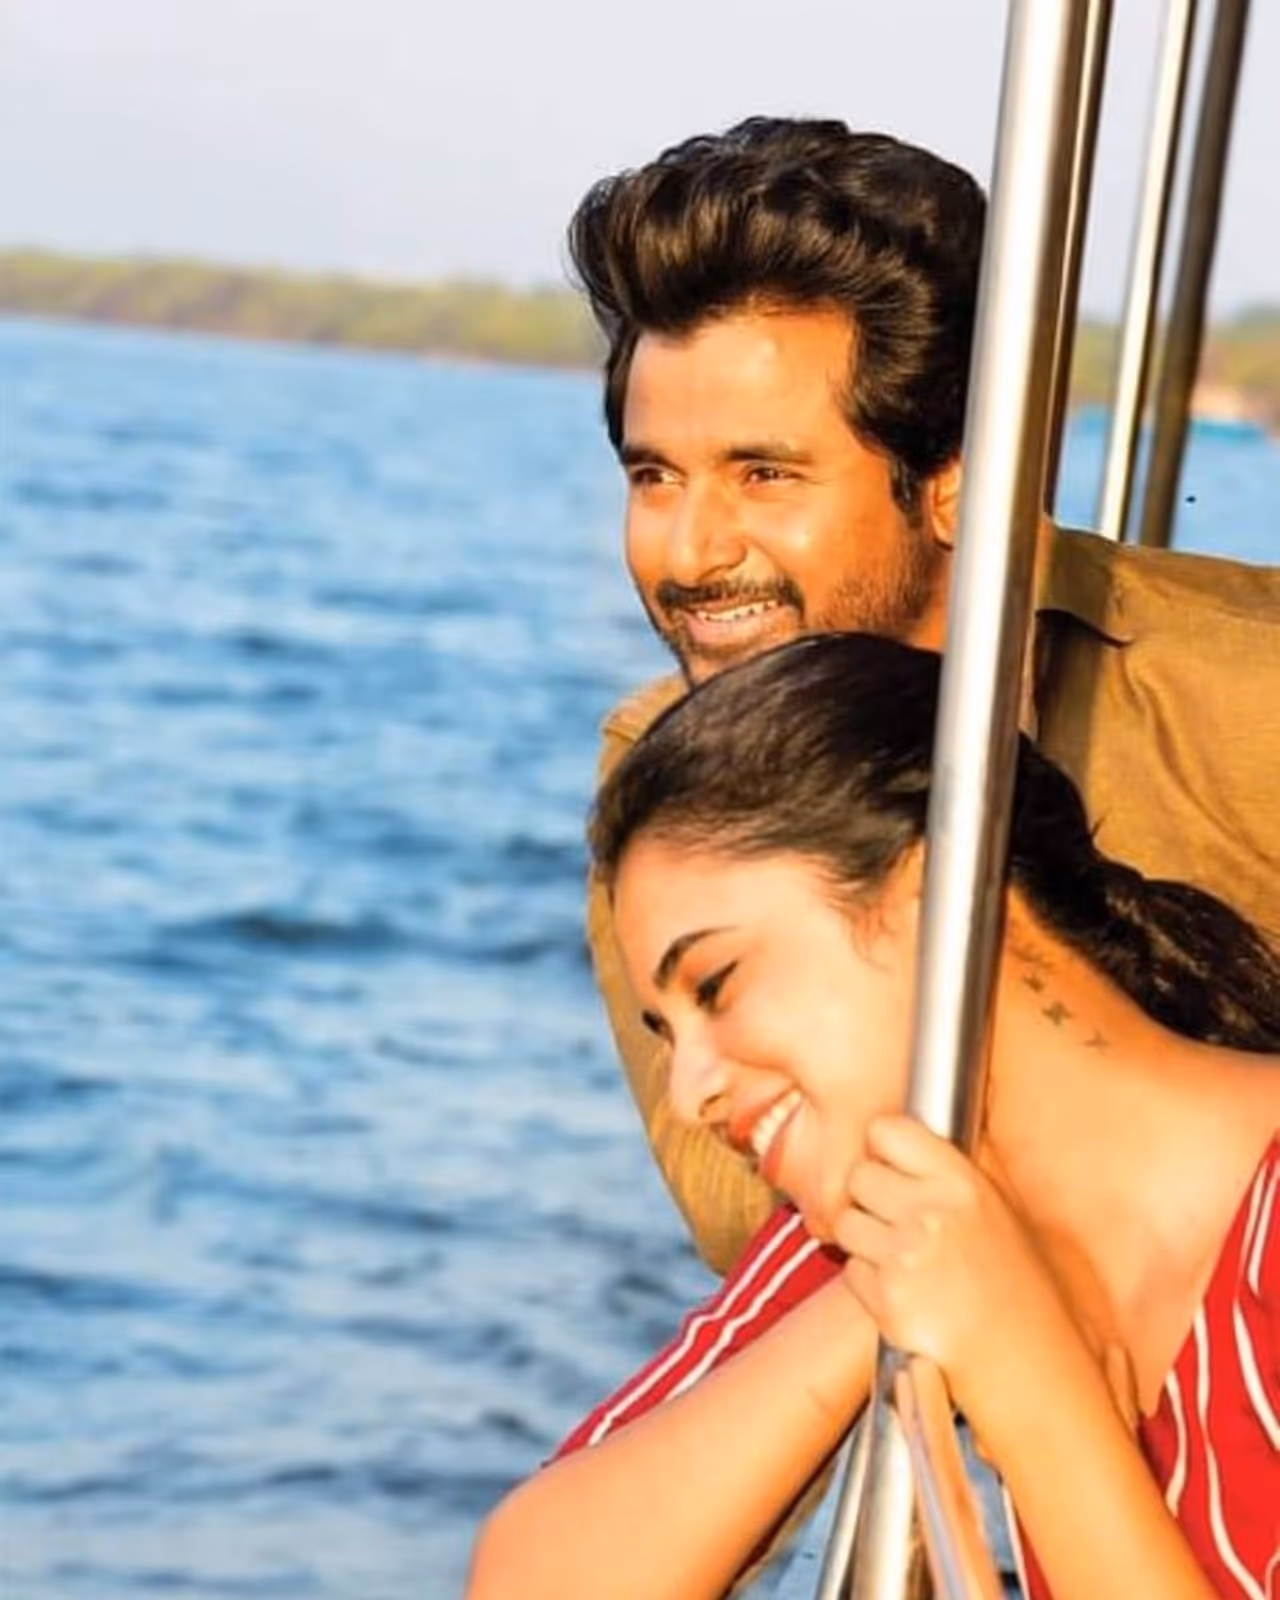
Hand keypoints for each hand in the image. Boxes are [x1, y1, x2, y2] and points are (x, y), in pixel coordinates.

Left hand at [833, 1114, 1079, 1424]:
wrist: (1024, 1360)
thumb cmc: (1014, 1287)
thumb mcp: (996, 1213)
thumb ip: (947, 1179)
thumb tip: (894, 1143)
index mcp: (962, 1183)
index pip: (887, 1130)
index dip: (882, 1148)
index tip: (889, 1164)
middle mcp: (932, 1213)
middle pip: (858, 1176)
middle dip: (869, 1197)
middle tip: (894, 1219)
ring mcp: (906, 1256)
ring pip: (846, 1222)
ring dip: (863, 1238)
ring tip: (901, 1257)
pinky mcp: (887, 1298)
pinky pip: (852, 1270)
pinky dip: (868, 1280)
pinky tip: (904, 1291)